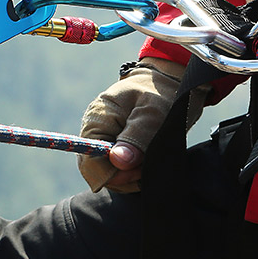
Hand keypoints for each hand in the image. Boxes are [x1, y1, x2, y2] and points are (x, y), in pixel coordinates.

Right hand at [78, 58, 206, 192]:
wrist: (167, 82)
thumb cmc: (160, 94)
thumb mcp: (153, 114)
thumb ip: (136, 137)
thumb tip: (118, 162)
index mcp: (97, 120)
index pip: (90, 162)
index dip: (113, 174)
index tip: (139, 169)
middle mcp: (94, 131)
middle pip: (97, 171)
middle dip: (123, 176)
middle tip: (148, 164)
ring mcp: (103, 139)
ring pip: (107, 173)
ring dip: (129, 175)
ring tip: (149, 160)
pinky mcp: (112, 145)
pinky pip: (116, 169)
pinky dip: (131, 172)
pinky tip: (146, 162)